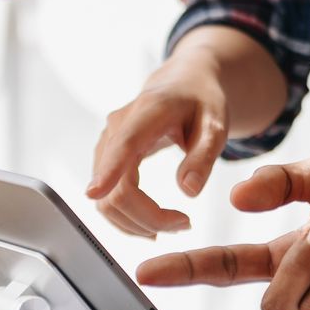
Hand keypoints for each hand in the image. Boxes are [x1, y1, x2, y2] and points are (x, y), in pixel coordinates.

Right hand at [85, 49, 230, 237]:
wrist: (184, 85)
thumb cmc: (201, 102)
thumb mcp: (216, 125)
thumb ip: (204, 156)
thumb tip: (189, 191)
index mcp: (146, 113)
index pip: (122, 146)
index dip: (108, 172)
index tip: (94, 193)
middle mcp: (117, 128)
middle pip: (115, 188)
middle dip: (148, 218)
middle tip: (186, 224)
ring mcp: (107, 145)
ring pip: (107, 200)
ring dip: (137, 223)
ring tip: (176, 224)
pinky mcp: (105, 160)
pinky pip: (108, 198)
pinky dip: (128, 217)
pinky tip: (153, 222)